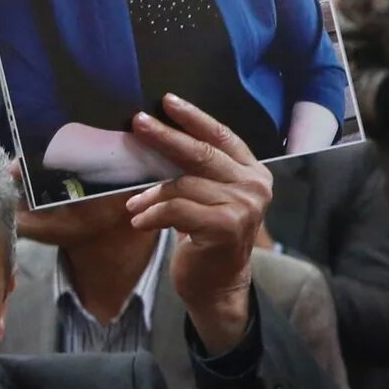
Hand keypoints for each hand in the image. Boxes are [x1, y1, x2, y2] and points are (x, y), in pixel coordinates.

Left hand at [126, 95, 273, 355]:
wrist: (220, 286)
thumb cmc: (210, 239)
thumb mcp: (212, 198)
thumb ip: (200, 173)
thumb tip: (159, 140)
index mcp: (254, 172)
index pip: (222, 136)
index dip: (194, 118)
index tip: (167, 102)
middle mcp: (254, 185)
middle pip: (203, 153)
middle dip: (166, 137)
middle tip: (138, 123)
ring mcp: (244, 206)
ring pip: (185, 184)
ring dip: (151, 194)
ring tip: (133, 205)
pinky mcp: (226, 227)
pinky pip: (178, 210)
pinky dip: (153, 214)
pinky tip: (140, 222)